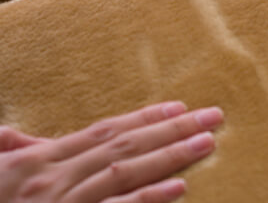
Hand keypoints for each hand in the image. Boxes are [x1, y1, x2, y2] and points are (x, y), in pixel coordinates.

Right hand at [0, 101, 222, 202]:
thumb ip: (8, 152)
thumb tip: (11, 132)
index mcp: (40, 164)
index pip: (105, 132)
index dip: (145, 117)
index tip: (181, 105)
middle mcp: (55, 181)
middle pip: (125, 147)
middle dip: (173, 129)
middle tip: (215, 116)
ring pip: (125, 175)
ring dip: (171, 156)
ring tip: (208, 142)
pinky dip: (147, 202)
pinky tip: (179, 189)